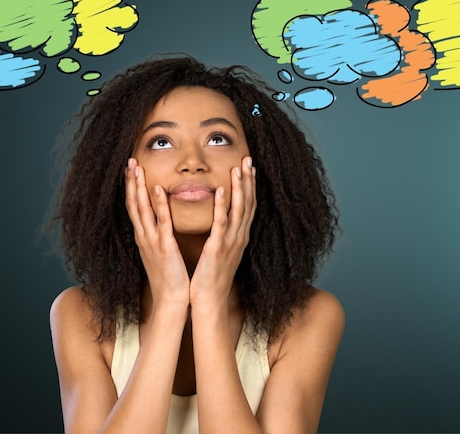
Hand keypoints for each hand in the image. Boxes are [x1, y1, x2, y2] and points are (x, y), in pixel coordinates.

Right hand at [125, 158, 189, 309]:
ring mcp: (152, 241)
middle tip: (130, 161)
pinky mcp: (165, 247)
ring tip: (138, 168)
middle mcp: (144, 236)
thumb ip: (158, 235)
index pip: (134, 207)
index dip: (131, 188)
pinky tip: (157, 189)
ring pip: (142, 209)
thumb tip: (159, 222)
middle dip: (131, 182)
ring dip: (139, 188)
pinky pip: (161, 222)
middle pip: (134, 204)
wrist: (171, 300)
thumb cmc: (169, 276)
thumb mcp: (160, 251)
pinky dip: (159, 205)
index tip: (131, 169)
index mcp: (144, 237)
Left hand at [190, 156, 256, 307]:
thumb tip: (222, 220)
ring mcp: (230, 242)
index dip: (249, 185)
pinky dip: (223, 207)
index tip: (249, 167)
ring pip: (238, 210)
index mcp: (239, 236)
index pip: (247, 205)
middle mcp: (239, 236)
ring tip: (238, 168)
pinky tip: (222, 191)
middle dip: (248, 180)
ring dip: (239, 187)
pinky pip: (221, 224)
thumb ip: (224, 234)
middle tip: (248, 159)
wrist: (209, 300)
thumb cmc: (212, 276)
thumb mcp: (221, 250)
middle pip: (247, 203)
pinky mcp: (218, 248)